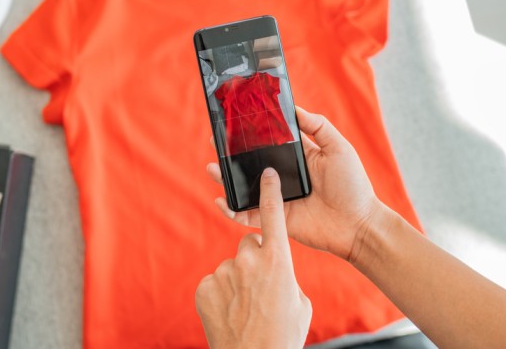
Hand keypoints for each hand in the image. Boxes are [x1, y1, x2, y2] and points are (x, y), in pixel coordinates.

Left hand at [195, 168, 311, 348]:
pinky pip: (216, 281)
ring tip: (246, 307)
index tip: (267, 173)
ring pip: (233, 266)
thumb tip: (274, 271)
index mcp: (278, 261)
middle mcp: (249, 261)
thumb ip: (286, 276)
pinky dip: (222, 294)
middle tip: (261, 288)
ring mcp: (224, 273)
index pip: (273, 215)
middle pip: (250, 244)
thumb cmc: (283, 335)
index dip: (270, 191)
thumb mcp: (300, 302)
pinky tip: (230, 312)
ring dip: (238, 280)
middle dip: (255, 259)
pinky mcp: (205, 286)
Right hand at [206, 107, 381, 260]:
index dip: (251, 133)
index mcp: (296, 157)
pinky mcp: (275, 218)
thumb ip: (317, 126)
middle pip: (250, 163)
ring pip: (244, 187)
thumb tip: (294, 108)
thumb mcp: (338, 147)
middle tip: (214, 143)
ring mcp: (277, 198)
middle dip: (230, 154)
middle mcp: (283, 176)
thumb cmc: (353, 185)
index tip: (232, 122)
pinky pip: (248, 215)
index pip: (268, 141)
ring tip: (211, 168)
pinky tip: (220, 200)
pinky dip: (232, 210)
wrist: (358, 225)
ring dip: (225, 179)